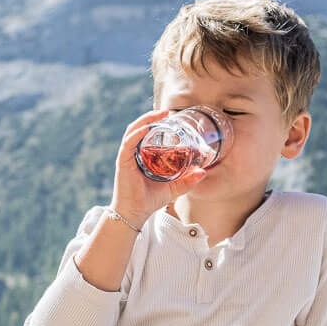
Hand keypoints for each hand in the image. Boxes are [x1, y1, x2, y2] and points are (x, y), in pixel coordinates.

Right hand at [109, 107, 209, 222]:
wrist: (135, 213)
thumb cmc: (149, 200)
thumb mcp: (174, 188)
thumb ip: (187, 180)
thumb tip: (203, 172)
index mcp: (143, 156)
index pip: (147, 134)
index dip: (156, 122)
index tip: (170, 116)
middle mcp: (134, 153)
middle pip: (139, 128)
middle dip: (152, 117)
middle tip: (167, 111)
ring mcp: (127, 157)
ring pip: (133, 131)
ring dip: (145, 120)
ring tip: (159, 114)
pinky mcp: (123, 163)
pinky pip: (128, 144)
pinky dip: (136, 134)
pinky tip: (145, 129)